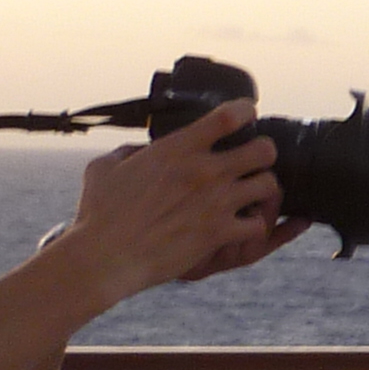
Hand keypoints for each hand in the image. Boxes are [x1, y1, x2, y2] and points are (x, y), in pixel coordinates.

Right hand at [54, 98, 289, 309]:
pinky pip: (258, 225)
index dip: (245, 112)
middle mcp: (204, 171)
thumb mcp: (104, 167)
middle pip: (264, 149)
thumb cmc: (98, 214)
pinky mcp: (218, 234)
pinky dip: (256, 226)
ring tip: (252, 196)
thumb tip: (140, 150)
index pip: (229, 116)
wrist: (105, 257)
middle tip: (253, 163)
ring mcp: (216, 203)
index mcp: (178, 149)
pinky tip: (244, 227)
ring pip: (269, 186)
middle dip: (264, 153)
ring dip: (264, 190)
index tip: (244, 117)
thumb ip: (129, 152)